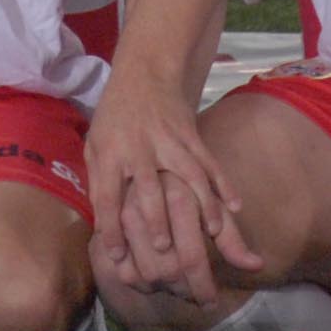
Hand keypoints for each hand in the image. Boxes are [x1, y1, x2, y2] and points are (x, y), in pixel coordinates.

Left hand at [84, 73, 257, 310]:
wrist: (144, 72)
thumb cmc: (114, 116)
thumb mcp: (94, 144)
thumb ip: (98, 182)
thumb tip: (103, 225)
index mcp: (110, 152)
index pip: (107, 196)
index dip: (110, 228)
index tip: (116, 258)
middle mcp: (139, 148)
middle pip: (148, 188)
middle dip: (155, 220)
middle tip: (161, 252)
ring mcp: (169, 140)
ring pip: (188, 175)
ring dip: (199, 204)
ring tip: (210, 233)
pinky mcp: (191, 134)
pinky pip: (210, 162)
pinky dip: (224, 184)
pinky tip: (236, 206)